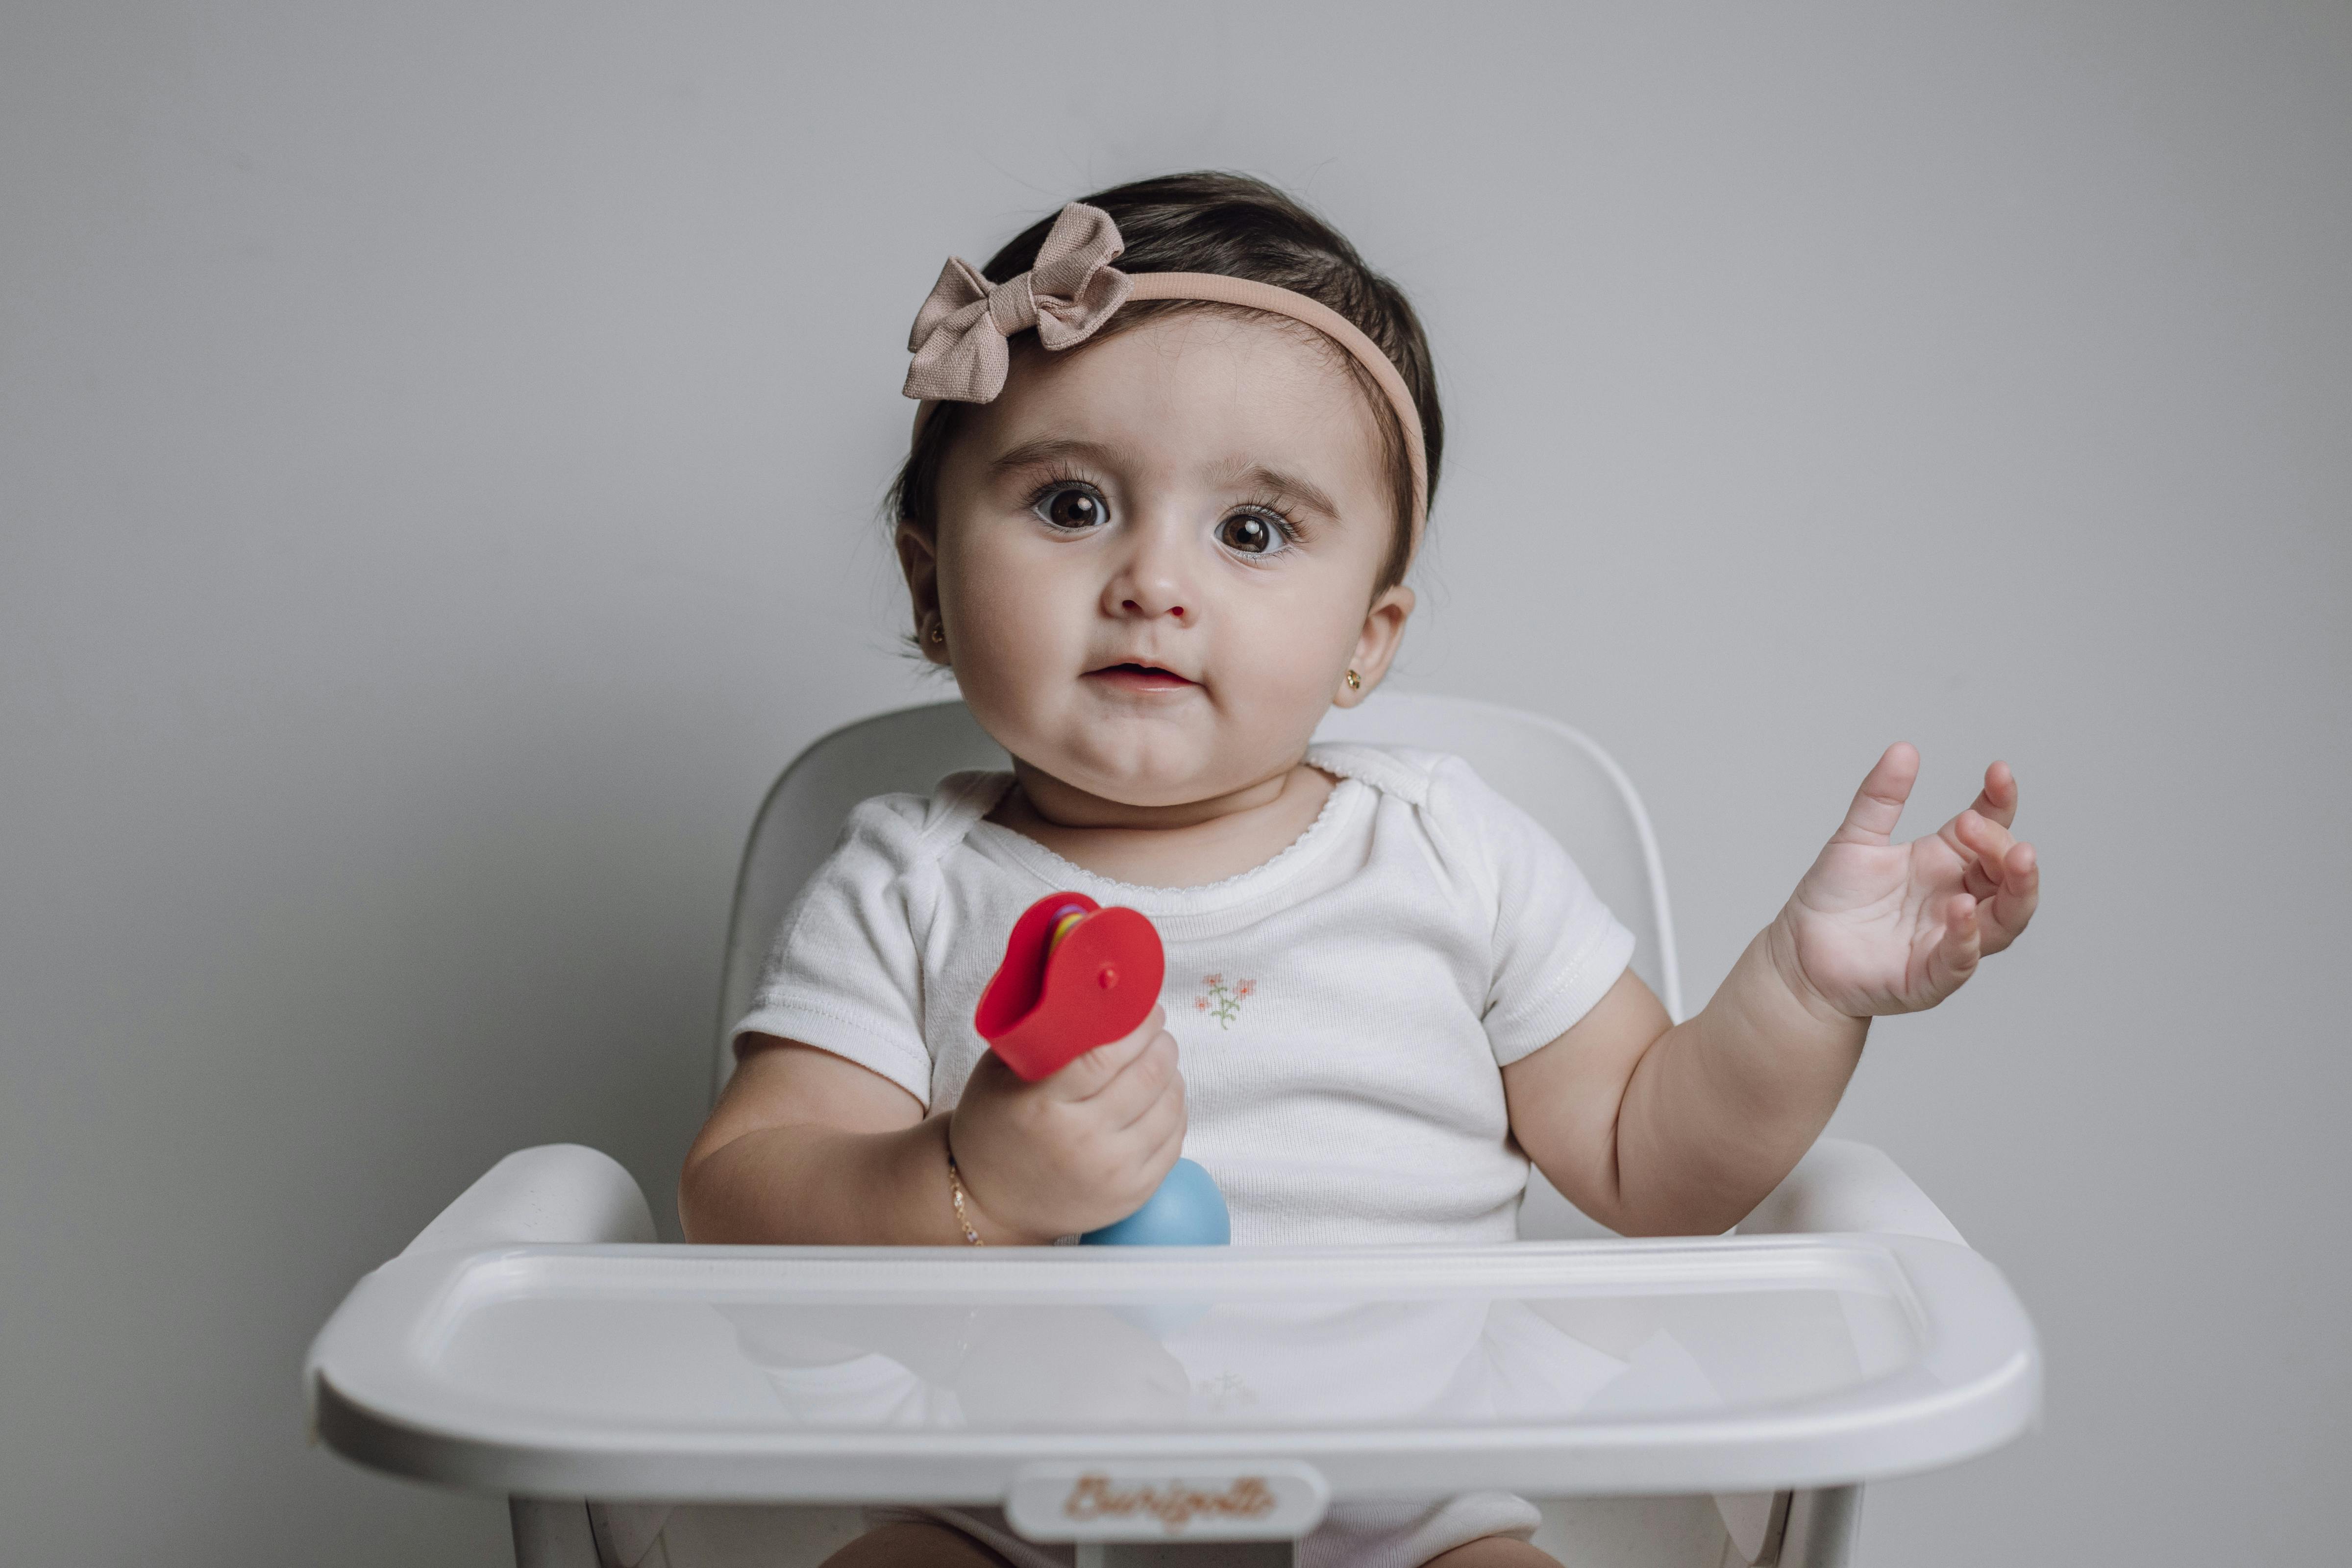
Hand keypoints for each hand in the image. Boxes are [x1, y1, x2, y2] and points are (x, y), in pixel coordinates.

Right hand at [947, 1006, 1184, 1241]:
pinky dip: (1174, 1109)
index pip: (1108, 1054)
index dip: (1138, 1024)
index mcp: (1042, 1105)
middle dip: (1161, 1043)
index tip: (1146, 1009)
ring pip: (1169, 1105)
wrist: (986, 1200)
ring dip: (1172, 1073)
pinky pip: (1175, 1139)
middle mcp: (1081, 1141)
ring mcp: (1111, 1172)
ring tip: (1159, 1060)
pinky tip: (1161, 1096)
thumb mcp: (1001, 1070)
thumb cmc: (993, 1124)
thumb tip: (1089, 985)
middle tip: (1156, 1030)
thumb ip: (1042, 1031)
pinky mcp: (1133, 1194)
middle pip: (1147, 1076)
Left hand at [1772, 744, 2040, 1018]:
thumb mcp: (1855, 839)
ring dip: (2018, 890)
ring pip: (2005, 921)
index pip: (1992, 829)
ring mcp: (1949, 940)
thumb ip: (1881, 798)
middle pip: (2009, 876)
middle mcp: (1958, 900)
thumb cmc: (1832, 900)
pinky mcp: (1929, 977)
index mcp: (1946, 863)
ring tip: (2018, 858)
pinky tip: (1963, 908)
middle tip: (1976, 824)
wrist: (1797, 952)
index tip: (1997, 772)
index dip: (2001, 802)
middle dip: (2007, 848)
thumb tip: (1903, 749)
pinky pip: (1960, 960)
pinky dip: (1967, 936)